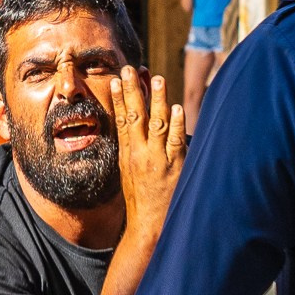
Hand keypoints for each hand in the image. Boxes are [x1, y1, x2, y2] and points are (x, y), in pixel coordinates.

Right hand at [112, 65, 185, 235]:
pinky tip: (177, 108)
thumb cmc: (141, 200)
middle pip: (135, 115)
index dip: (119, 98)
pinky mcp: (174, 167)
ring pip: (156, 123)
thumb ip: (133, 150)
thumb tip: (134, 130)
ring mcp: (157, 159)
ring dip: (156, 99)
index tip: (117, 79)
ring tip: (156, 78)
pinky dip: (176, 124)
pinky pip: (175, 142)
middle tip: (130, 68)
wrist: (149, 226)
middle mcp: (140, 154)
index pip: (122, 120)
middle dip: (132, 90)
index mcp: (127, 154)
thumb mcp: (129, 173)